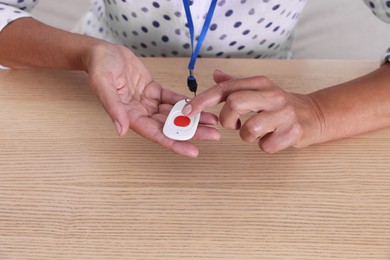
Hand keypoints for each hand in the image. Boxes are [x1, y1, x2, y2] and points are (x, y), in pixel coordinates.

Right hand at [82, 43, 219, 156]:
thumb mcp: (103, 84)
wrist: (102, 51)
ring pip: (174, 114)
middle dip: (192, 132)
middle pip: (170, 126)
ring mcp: (148, 102)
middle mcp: (140, 113)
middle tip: (214, 135)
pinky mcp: (153, 91)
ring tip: (213, 121)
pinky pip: (172, 99)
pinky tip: (201, 105)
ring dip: (193, 118)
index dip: (174, 143)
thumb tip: (121, 130)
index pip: (155, 134)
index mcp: (129, 116)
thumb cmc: (99, 67)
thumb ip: (113, 107)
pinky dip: (186, 103)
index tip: (193, 151)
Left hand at [182, 70, 322, 152]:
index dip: (203, 100)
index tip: (188, 111)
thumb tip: (215, 74)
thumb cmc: (280, 105)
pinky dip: (264, 146)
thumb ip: (236, 83)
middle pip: (235, 103)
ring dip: (246, 136)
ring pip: (249, 129)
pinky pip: (265, 146)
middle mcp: (272, 95)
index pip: (226, 88)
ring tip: (254, 133)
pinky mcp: (293, 132)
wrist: (315, 115)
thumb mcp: (260, 89)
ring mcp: (284, 114)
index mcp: (260, 83)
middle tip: (233, 125)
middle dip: (226, 119)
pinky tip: (271, 139)